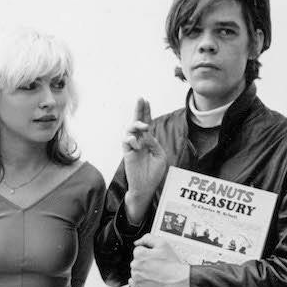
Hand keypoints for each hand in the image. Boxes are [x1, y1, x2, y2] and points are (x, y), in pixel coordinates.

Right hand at [122, 98, 167, 223]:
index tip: (146, 101)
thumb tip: (146, 134)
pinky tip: (138, 146)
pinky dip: (132, 140)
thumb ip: (154, 143)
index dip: (146, 113)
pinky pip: (126, 141)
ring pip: (129, 129)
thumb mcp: (160, 156)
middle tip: (140, 99)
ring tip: (144, 126)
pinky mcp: (127, 153)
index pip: (147, 124)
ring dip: (136, 124)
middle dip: (138, 110)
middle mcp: (139, 142)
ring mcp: (132, 147)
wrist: (146, 187)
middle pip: (137, 122)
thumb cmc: (154, 173)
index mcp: (148, 142)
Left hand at [128, 234, 189, 286]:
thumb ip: (148, 238)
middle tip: (156, 265)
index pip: (138, 250)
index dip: (148, 252)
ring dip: (142, 271)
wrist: (178, 280)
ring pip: (136, 271)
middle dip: (145, 261)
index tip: (155, 257)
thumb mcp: (163, 243)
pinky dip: (139, 281)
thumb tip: (138, 242)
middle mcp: (135, 265)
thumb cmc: (172, 263)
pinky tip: (149, 279)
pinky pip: (133, 282)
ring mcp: (136, 277)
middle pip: (137, 260)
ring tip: (155, 272)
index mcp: (139, 254)